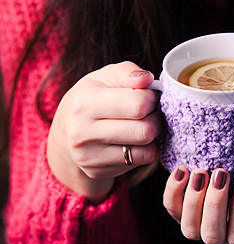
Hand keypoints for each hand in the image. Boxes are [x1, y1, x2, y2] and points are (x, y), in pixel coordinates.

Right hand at [47, 61, 162, 202]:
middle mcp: (82, 132)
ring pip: (146, 148)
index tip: (149, 96)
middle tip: (152, 112)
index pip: (138, 104)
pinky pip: (142, 161)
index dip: (152, 99)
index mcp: (84, 102)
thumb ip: (127, 72)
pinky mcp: (97, 171)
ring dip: (154, 135)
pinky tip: (137, 140)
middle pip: (145, 130)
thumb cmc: (91, 98)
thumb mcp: (104, 77)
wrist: (66, 131)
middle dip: (156, 118)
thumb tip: (146, 78)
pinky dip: (147, 149)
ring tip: (144, 123)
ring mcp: (89, 156)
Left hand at [163, 163, 233, 243]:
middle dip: (215, 205)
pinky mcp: (181, 207)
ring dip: (194, 200)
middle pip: (212, 235)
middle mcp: (220, 233)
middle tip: (222, 173)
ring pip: (189, 228)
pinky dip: (173, 190)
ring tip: (202, 171)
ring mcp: (198, 222)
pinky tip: (183, 169)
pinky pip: (172, 206)